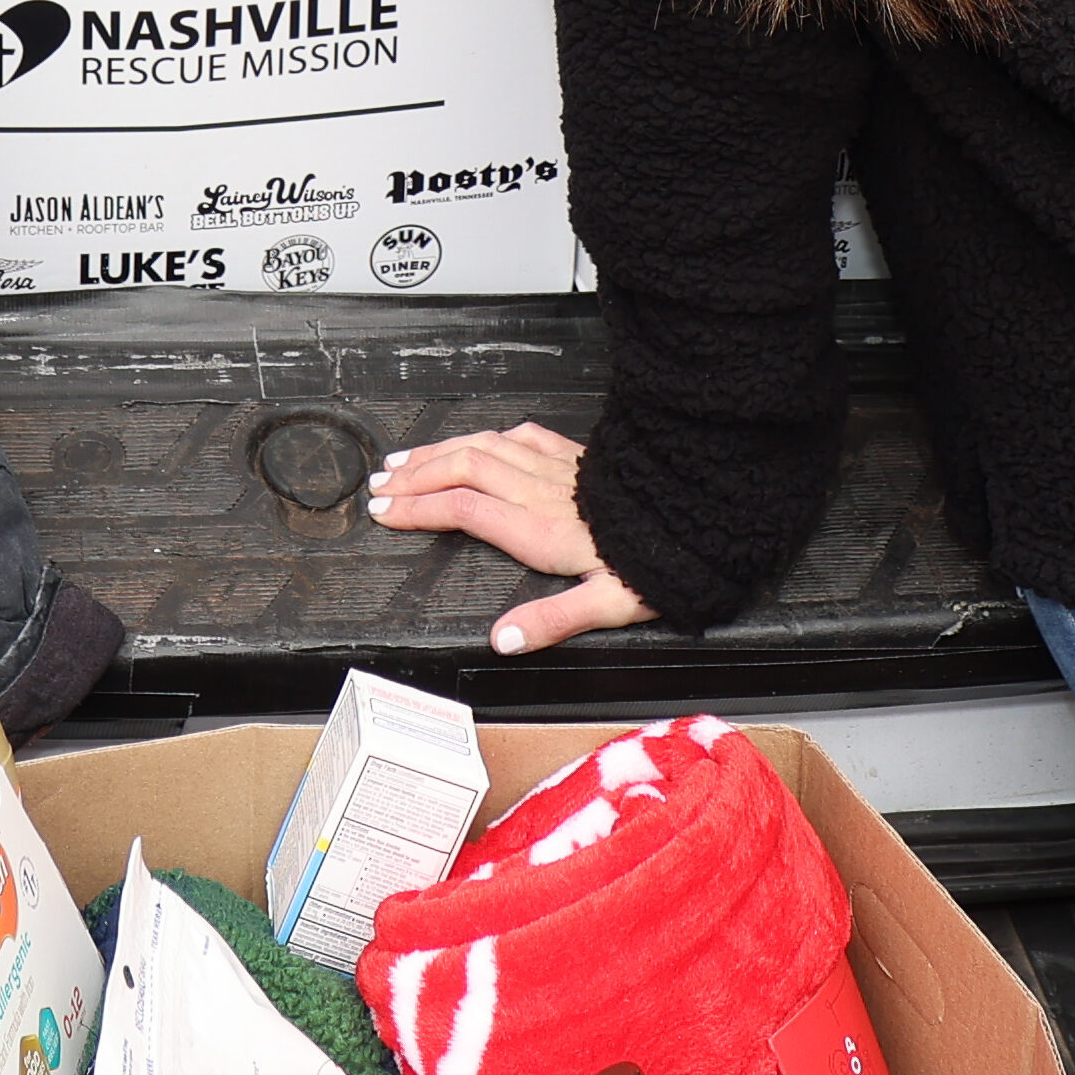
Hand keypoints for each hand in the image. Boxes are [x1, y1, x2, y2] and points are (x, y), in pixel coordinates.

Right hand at [365, 424, 653, 657]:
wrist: (696, 512)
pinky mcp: (573, 455)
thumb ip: (552, 619)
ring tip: (405, 460)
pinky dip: (486, 435)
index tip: (384, 512)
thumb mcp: (608, 605)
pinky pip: (519, 435)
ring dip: (438, 452)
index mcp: (541, 530)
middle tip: (379, 485)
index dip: (417, 508)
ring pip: (483, 446)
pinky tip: (477, 438)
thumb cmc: (655, 560)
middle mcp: (540, 491)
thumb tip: (503, 639)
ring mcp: (555, 467)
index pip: (462, 509)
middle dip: (414, 476)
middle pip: (462, 469)